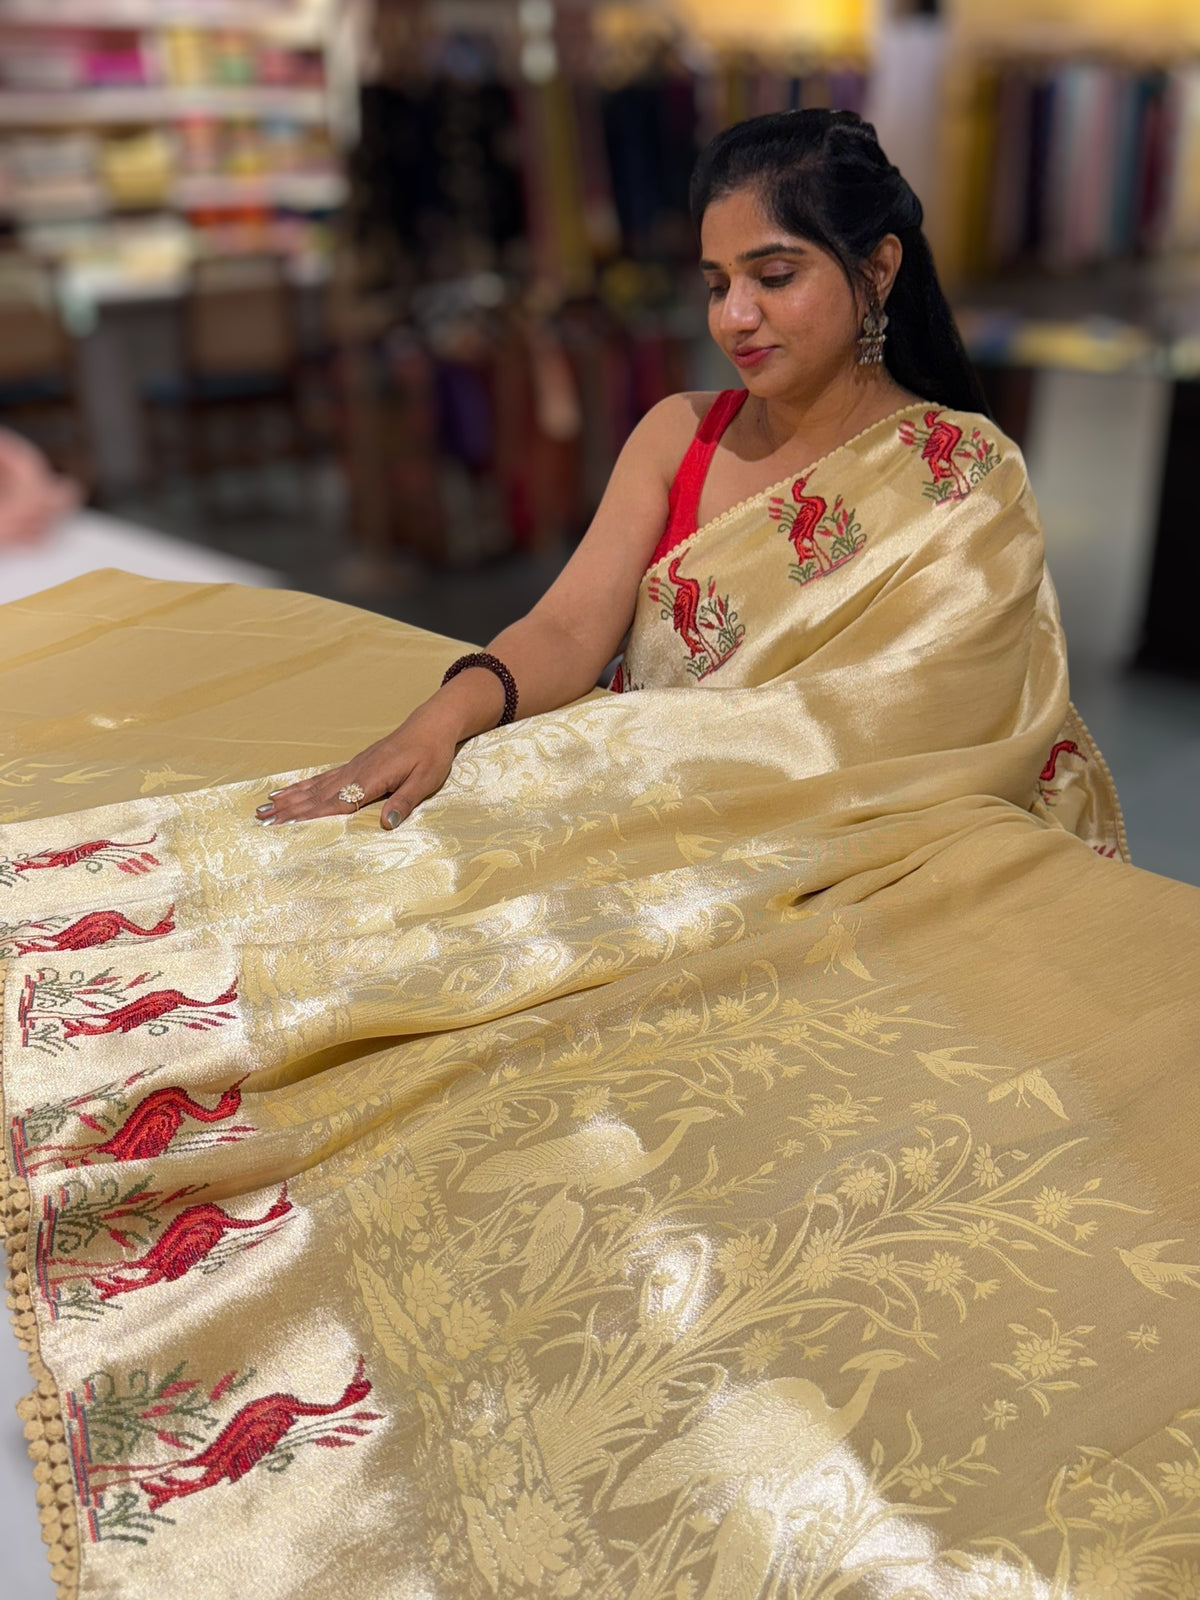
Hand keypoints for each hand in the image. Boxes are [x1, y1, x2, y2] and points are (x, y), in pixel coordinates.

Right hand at [254, 712, 457, 828]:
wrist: (430, 726)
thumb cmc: (431, 755)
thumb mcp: (425, 781)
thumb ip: (404, 802)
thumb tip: (387, 825)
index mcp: (372, 779)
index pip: (336, 803)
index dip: (309, 816)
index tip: (284, 825)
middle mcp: (355, 772)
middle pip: (316, 796)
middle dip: (288, 810)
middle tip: (260, 820)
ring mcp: (352, 767)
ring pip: (314, 786)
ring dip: (289, 798)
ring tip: (263, 808)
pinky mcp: (354, 764)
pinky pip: (322, 778)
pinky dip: (302, 786)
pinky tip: (288, 791)